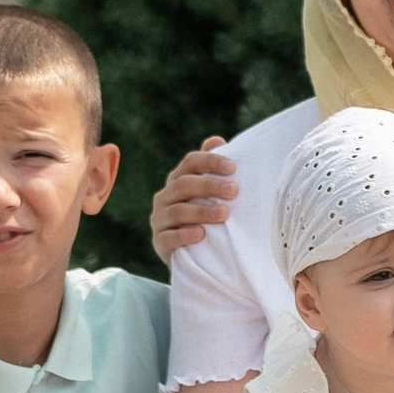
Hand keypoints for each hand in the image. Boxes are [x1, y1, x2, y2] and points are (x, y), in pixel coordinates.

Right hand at [151, 138, 239, 260]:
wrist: (190, 252)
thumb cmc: (202, 214)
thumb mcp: (207, 193)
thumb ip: (210, 168)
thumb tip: (216, 140)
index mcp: (178, 179)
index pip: (190, 162)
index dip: (210, 161)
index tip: (233, 167)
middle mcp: (165, 196)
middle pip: (184, 185)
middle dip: (209, 186)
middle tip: (234, 191)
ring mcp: (160, 219)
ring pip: (177, 211)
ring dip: (201, 211)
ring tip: (224, 214)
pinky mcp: (159, 242)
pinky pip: (169, 237)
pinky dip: (185, 235)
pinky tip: (201, 234)